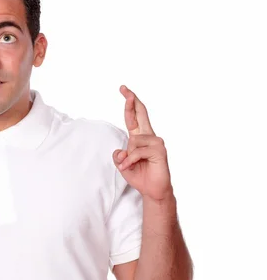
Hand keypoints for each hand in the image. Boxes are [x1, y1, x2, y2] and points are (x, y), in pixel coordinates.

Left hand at [112, 85, 172, 200]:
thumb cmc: (140, 176)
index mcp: (140, 138)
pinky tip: (129, 167)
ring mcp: (156, 143)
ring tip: (128, 166)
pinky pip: (137, 152)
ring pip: (134, 141)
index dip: (129, 105)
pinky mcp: (159, 151)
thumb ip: (119, 156)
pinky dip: (130, 161)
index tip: (124, 90)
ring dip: (127, 156)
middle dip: (131, 101)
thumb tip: (119, 151)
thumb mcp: (123, 165)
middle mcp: (150, 137)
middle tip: (124, 88)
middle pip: (141, 114)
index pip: (135, 118)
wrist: (153, 191)